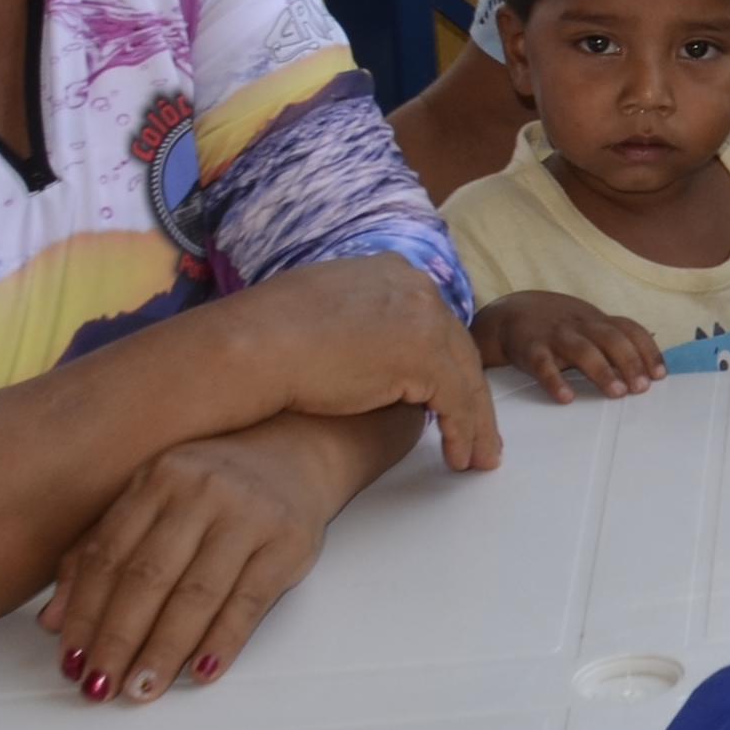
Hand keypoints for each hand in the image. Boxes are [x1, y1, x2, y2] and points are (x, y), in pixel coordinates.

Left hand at [41, 422, 361, 700]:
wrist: (299, 447)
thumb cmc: (214, 485)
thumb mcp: (152, 500)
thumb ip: (99, 552)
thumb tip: (53, 620)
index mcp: (155, 480)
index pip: (107, 556)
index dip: (84, 614)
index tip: (71, 662)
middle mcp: (199, 491)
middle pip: (147, 577)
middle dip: (118, 639)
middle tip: (99, 686)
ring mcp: (247, 514)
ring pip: (196, 593)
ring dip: (164, 649)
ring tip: (141, 689)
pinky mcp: (289, 541)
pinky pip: (249, 600)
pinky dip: (223, 640)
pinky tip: (202, 671)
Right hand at [224, 255, 501, 470]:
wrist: (250, 347)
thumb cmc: (263, 337)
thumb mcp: (320, 311)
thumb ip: (354, 320)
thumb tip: (359, 345)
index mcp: (389, 271)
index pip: (432, 322)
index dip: (443, 361)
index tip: (446, 393)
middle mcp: (414, 286)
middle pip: (458, 348)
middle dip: (469, 393)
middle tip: (478, 432)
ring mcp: (423, 318)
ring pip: (466, 378)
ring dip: (476, 422)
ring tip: (476, 458)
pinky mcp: (424, 356)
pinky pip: (458, 403)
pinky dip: (464, 433)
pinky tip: (460, 458)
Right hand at [482, 291, 659, 402]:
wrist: (509, 314)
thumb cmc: (559, 326)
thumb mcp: (588, 326)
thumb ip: (614, 342)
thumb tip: (648, 371)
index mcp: (597, 320)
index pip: (629, 329)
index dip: (647, 350)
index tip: (660, 375)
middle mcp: (580, 325)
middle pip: (611, 338)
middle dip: (630, 362)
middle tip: (642, 388)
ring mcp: (556, 335)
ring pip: (582, 349)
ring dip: (602, 371)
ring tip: (617, 392)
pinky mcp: (530, 348)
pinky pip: (543, 364)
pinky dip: (554, 381)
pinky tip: (565, 397)